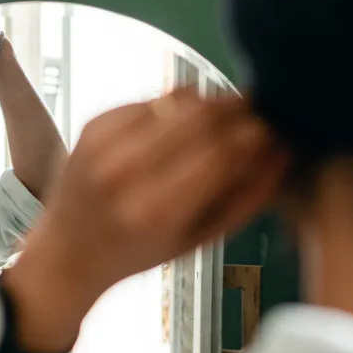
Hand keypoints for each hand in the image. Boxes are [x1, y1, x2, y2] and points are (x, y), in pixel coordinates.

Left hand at [6, 89, 288, 352]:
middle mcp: (126, 173)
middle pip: (204, 118)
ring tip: (230, 114)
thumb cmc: (139, 253)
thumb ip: (245, 197)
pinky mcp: (92, 124)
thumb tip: (285, 150)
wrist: (67, 252)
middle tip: (261, 113)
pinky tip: (186, 119)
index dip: (259, 134)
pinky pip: (151, 99)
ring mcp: (104, 144)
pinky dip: (177, 104)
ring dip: (214, 101)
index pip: (223, 152)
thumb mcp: (198, 240)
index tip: (279, 130)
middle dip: (241, 110)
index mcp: (157, 211)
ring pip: (179, 101)